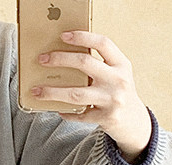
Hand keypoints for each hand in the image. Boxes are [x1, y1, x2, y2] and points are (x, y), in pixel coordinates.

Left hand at [32, 31, 152, 160]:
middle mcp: (118, 80)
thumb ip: (100, 65)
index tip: (63, 36)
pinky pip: (79, 115)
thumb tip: (67, 58)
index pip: (102, 43)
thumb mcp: (116, 74)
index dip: (82, 37)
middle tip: (42, 60)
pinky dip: (66, 113)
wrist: (134, 121)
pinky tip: (58, 110)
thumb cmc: (119, 93)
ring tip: (37, 91)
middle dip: (60, 59)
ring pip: (75, 93)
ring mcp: (112, 100)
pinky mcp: (105, 118)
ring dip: (52, 92)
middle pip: (84, 63)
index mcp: (121, 64)